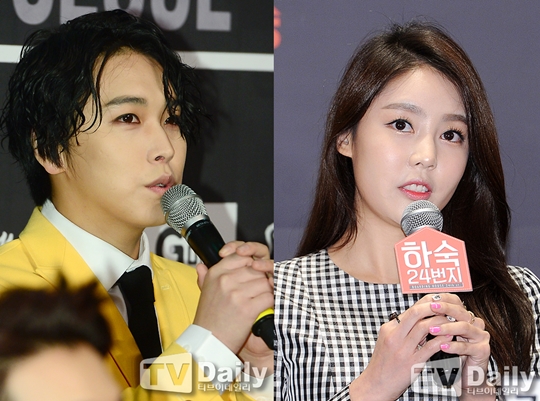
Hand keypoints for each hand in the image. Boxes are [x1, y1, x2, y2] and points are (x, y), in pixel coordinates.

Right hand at [193, 241, 273, 354]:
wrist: (208, 342)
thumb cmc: (208, 318)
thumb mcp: (204, 293)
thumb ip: (205, 276)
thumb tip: (201, 265)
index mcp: (215, 273)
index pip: (241, 256)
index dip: (250, 265)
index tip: (251, 274)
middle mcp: (225, 280)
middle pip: (255, 269)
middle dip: (260, 280)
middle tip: (256, 292)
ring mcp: (237, 293)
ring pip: (264, 283)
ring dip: (266, 292)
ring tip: (260, 300)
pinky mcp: (248, 308)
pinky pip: (269, 297)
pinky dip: (270, 303)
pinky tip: (264, 308)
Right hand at [349, 294, 465, 400]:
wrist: (375, 384)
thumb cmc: (383, 363)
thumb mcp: (386, 341)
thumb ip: (400, 330)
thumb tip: (417, 319)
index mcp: (388, 329)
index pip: (410, 310)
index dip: (426, 304)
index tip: (438, 304)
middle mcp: (394, 336)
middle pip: (416, 313)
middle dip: (434, 307)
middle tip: (446, 307)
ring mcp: (403, 349)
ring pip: (424, 328)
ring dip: (440, 322)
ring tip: (451, 322)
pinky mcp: (411, 363)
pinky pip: (430, 348)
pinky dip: (442, 340)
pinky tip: (449, 338)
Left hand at [424, 294, 492, 398]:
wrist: (466, 374)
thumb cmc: (451, 352)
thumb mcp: (442, 333)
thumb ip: (436, 320)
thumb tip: (418, 307)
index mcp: (466, 316)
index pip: (457, 302)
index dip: (444, 299)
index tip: (430, 300)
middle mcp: (476, 323)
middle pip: (461, 312)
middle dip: (445, 309)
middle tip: (431, 308)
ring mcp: (481, 336)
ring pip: (464, 327)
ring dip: (447, 327)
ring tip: (432, 330)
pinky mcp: (483, 350)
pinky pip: (467, 346)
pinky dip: (453, 346)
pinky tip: (442, 346)